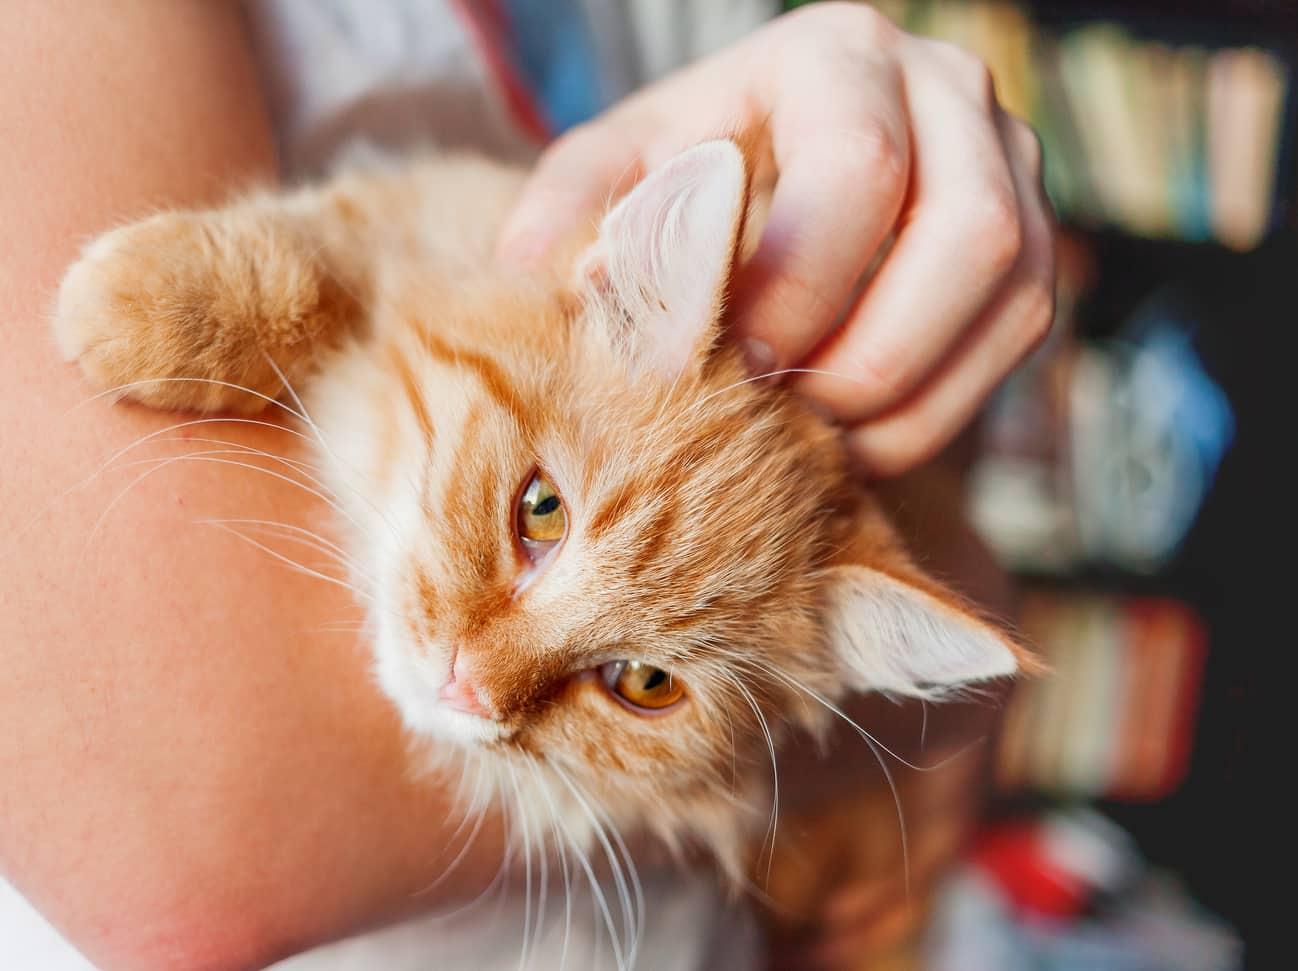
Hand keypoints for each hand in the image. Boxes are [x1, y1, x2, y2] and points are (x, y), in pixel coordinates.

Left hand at [500, 2, 1054, 476]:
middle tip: (779, 418)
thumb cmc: (679, 173)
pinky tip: (858, 442)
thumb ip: (573, 210)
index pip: (860, 168)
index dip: (801, 287)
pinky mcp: (1026, 241)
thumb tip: (532, 267)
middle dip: (867, 354)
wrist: (759, 172)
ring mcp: (1009, 163)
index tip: (730, 366)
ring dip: (910, 396)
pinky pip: (1018, 338)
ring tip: (814, 445)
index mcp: (837, 56)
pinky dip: (939, 410)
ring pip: (1014, 296)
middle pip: (969, 235)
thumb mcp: (614, 173)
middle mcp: (947, 91)